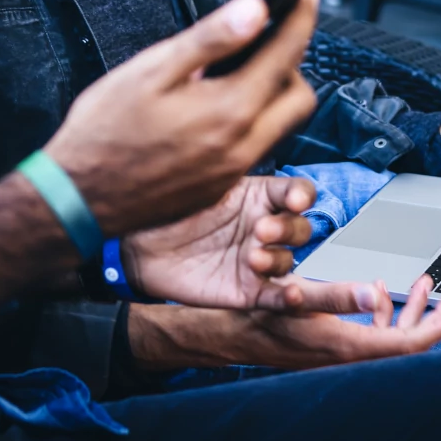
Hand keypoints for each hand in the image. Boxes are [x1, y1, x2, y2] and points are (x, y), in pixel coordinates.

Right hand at [42, 0, 321, 238]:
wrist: (79, 198)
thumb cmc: (104, 131)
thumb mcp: (151, 71)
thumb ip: (210, 39)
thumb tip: (255, 9)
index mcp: (230, 110)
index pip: (286, 54)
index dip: (301, 17)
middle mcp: (242, 146)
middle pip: (300, 98)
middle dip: (293, 64)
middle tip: (264, 42)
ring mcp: (233, 172)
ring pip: (279, 127)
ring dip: (271, 96)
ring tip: (231, 74)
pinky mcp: (218, 188)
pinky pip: (254, 150)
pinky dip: (249, 123)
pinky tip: (209, 111)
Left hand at [126, 174, 318, 309]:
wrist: (138, 248)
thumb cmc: (167, 208)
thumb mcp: (196, 183)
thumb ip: (224, 168)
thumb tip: (243, 141)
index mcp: (257, 196)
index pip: (296, 192)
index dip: (302, 195)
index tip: (295, 200)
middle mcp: (263, 226)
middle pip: (299, 228)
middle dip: (288, 229)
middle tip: (261, 230)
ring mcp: (257, 260)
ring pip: (288, 260)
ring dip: (278, 260)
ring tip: (253, 259)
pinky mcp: (248, 291)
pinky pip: (278, 297)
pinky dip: (290, 298)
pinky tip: (291, 295)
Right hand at [126, 275, 440, 372]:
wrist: (222, 335)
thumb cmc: (251, 318)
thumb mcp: (292, 301)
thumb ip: (334, 298)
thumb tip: (375, 294)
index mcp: (344, 350)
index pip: (407, 347)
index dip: (439, 330)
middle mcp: (348, 357)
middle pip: (407, 344)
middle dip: (436, 318)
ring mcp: (341, 353)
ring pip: (391, 337)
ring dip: (413, 312)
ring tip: (431, 286)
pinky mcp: (331, 345)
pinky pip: (369, 333)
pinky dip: (383, 312)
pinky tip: (379, 290)